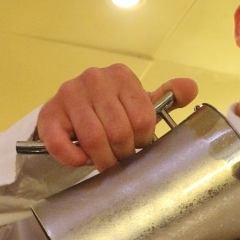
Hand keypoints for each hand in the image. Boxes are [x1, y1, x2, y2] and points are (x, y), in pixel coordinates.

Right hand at [36, 64, 198, 170]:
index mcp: (121, 75)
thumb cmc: (109, 108)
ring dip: (102, 159)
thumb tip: (191, 88)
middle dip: (124, 154)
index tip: (139, 146)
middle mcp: (94, 78)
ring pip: (93, 139)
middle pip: (119, 131)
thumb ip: (166, 97)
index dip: (143, 140)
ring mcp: (68, 94)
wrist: (69, 111)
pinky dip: (74, 159)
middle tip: (123, 160)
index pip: (143, 118)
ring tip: (106, 164)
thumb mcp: (138, 101)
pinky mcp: (48, 113)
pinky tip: (82, 159)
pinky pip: (62, 145)